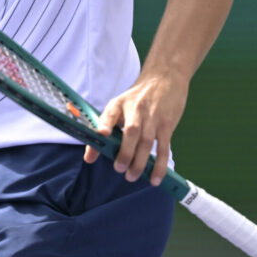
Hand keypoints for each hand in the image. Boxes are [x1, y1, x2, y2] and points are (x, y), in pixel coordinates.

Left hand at [82, 68, 188, 185]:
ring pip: (147, 142)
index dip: (105, 124)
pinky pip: (163, 147)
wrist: (164, 78)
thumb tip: (89, 158)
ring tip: (132, 177)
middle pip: (131, 132)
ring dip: (140, 162)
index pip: (110, 114)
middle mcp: (136, 109)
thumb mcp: (119, 105)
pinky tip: (154, 178)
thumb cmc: (137, 98)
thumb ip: (105, 130)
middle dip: (125, 152)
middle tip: (119, 169)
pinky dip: (160, 164)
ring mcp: (153, 117)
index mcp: (119, 104)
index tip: (102, 134)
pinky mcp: (167, 125)